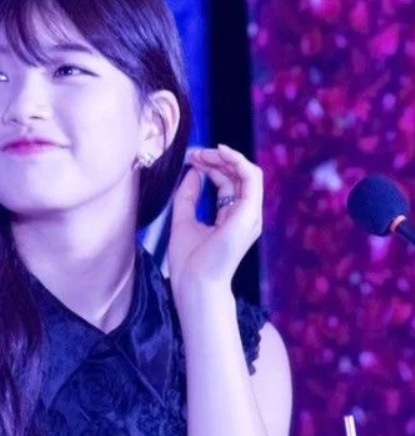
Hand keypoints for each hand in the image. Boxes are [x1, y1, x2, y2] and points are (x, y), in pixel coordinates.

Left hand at [168, 144, 262, 295]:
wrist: (194, 283)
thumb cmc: (189, 261)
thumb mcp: (183, 220)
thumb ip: (188, 196)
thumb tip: (193, 171)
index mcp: (231, 218)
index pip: (228, 183)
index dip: (211, 166)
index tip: (191, 158)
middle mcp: (244, 215)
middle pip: (238, 176)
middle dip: (217, 159)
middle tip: (195, 152)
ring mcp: (249, 215)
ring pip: (248, 173)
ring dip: (226, 158)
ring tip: (203, 152)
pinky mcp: (249, 214)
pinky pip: (252, 179)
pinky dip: (237, 162)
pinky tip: (218, 154)